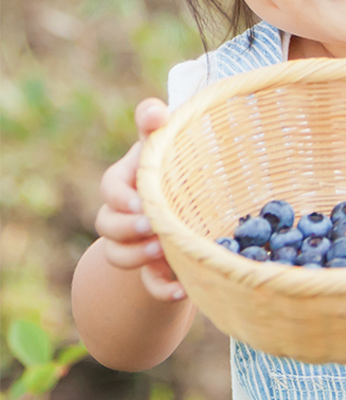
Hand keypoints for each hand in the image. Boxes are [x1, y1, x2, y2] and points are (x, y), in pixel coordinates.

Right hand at [95, 99, 185, 301]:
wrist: (184, 219)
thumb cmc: (174, 171)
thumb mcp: (167, 148)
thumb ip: (157, 126)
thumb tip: (155, 111)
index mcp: (126, 183)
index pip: (111, 187)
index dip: (120, 196)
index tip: (139, 200)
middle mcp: (121, 215)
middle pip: (107, 223)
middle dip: (127, 226)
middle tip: (151, 225)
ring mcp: (132, 245)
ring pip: (117, 255)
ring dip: (138, 255)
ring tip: (164, 249)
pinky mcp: (150, 272)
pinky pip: (147, 286)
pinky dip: (162, 289)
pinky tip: (180, 288)